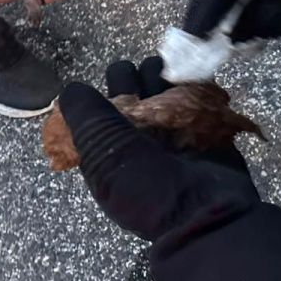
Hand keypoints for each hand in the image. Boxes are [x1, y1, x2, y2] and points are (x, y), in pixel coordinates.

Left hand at [59, 57, 280, 280]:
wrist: (205, 213)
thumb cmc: (147, 186)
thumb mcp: (103, 154)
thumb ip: (86, 118)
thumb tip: (71, 89)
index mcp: (115, 147)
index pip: (109, 106)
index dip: (112, 86)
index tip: (122, 74)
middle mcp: (145, 138)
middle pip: (140, 93)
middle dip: (142, 73)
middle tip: (150, 67)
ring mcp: (178, 134)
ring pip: (169, 91)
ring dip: (169, 75)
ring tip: (171, 68)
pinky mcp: (209, 130)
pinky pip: (202, 98)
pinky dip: (199, 83)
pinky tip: (196, 71)